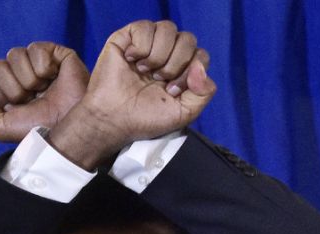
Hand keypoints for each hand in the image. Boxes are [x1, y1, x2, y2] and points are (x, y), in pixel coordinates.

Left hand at [0, 42, 88, 141]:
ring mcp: (36, 64)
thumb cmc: (40, 130)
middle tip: (32, 101)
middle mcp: (19, 76)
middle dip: (14, 88)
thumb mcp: (0, 130)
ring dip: (29, 79)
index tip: (14, 108)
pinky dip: (43, 67)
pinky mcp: (54, 54)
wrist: (70, 128)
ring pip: (14, 55)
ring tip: (44, 91)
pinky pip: (35, 49)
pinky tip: (55, 78)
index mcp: (5, 92)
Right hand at [48, 20, 214, 167]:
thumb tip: (200, 66)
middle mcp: (168, 53)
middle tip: (158, 82)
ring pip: (168, 29)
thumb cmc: (146, 118)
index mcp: (182, 70)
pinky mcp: (128, 37)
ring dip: (158, 55)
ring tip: (144, 71)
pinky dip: (141, 47)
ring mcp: (149, 44)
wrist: (115, 120)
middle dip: (175, 64)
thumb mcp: (185, 113)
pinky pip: (145, 27)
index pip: (200, 55)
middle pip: (188, 39)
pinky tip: (131, 61)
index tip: (172, 91)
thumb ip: (204, 92)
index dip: (190, 71)